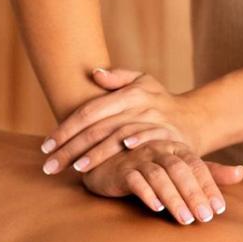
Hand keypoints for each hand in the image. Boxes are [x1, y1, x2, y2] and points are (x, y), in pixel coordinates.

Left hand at [40, 68, 207, 177]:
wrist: (196, 119)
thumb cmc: (161, 102)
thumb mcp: (143, 82)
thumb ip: (118, 78)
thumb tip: (94, 73)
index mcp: (127, 94)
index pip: (88, 112)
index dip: (65, 129)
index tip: (46, 146)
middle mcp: (138, 105)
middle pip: (97, 127)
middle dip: (71, 148)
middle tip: (50, 166)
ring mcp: (154, 120)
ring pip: (118, 136)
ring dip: (97, 153)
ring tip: (76, 168)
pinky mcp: (169, 136)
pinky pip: (148, 140)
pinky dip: (135, 145)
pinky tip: (119, 154)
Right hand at [81, 139, 242, 223]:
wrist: (107, 164)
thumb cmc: (149, 166)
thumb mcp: (180, 168)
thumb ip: (209, 172)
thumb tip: (242, 173)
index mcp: (175, 148)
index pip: (197, 166)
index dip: (209, 187)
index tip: (219, 210)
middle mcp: (158, 149)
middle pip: (180, 171)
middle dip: (194, 195)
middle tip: (205, 218)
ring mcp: (138, 158)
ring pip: (159, 177)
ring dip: (174, 199)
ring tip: (186, 220)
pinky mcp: (120, 171)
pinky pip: (134, 180)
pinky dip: (146, 193)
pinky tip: (156, 208)